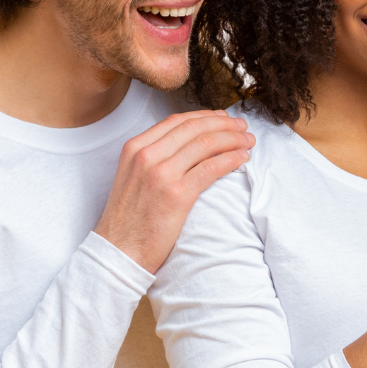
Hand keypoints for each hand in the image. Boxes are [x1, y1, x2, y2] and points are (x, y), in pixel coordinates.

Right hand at [94, 110, 254, 273]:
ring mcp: (161, 174)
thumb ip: (152, 158)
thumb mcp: (131, 177)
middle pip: (194, 128)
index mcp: (134, 148)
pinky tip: (242, 159)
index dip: (204, 116)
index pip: (176, 120)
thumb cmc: (128, 220)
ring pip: (206, 144)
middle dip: (224, 124)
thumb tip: (186, 146)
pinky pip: (212, 168)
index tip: (222, 118)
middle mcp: (147, 156)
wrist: (118, 251)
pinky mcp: (177, 195)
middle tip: (242, 127)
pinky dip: (231, 160)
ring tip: (248, 142)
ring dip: (233, 140)